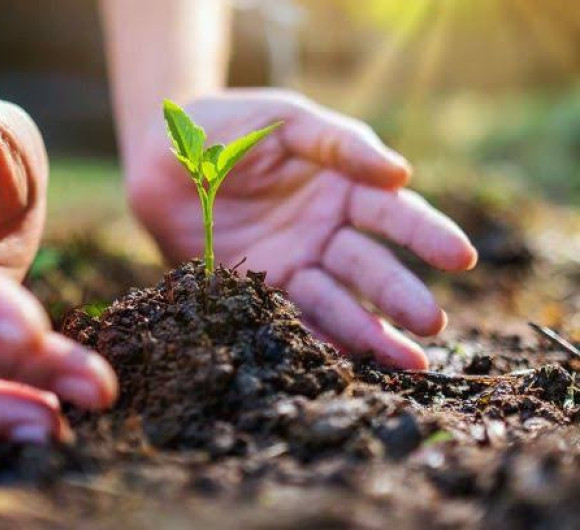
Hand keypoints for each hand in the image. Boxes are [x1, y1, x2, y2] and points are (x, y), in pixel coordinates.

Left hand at [126, 89, 476, 368]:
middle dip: (401, 294)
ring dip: (370, 330)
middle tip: (433, 324)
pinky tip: (342, 363)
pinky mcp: (253, 286)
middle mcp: (323, 230)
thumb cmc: (230, 126)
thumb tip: (402, 173)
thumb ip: (339, 142)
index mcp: (341, 186)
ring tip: (407, 362)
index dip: (425, 234)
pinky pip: (288, 315)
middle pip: (369, 266)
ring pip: (336, 300)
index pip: (392, 213)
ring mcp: (291, 261)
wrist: (163, 153)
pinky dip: (314, 339)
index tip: (460, 257)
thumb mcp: (286, 121)